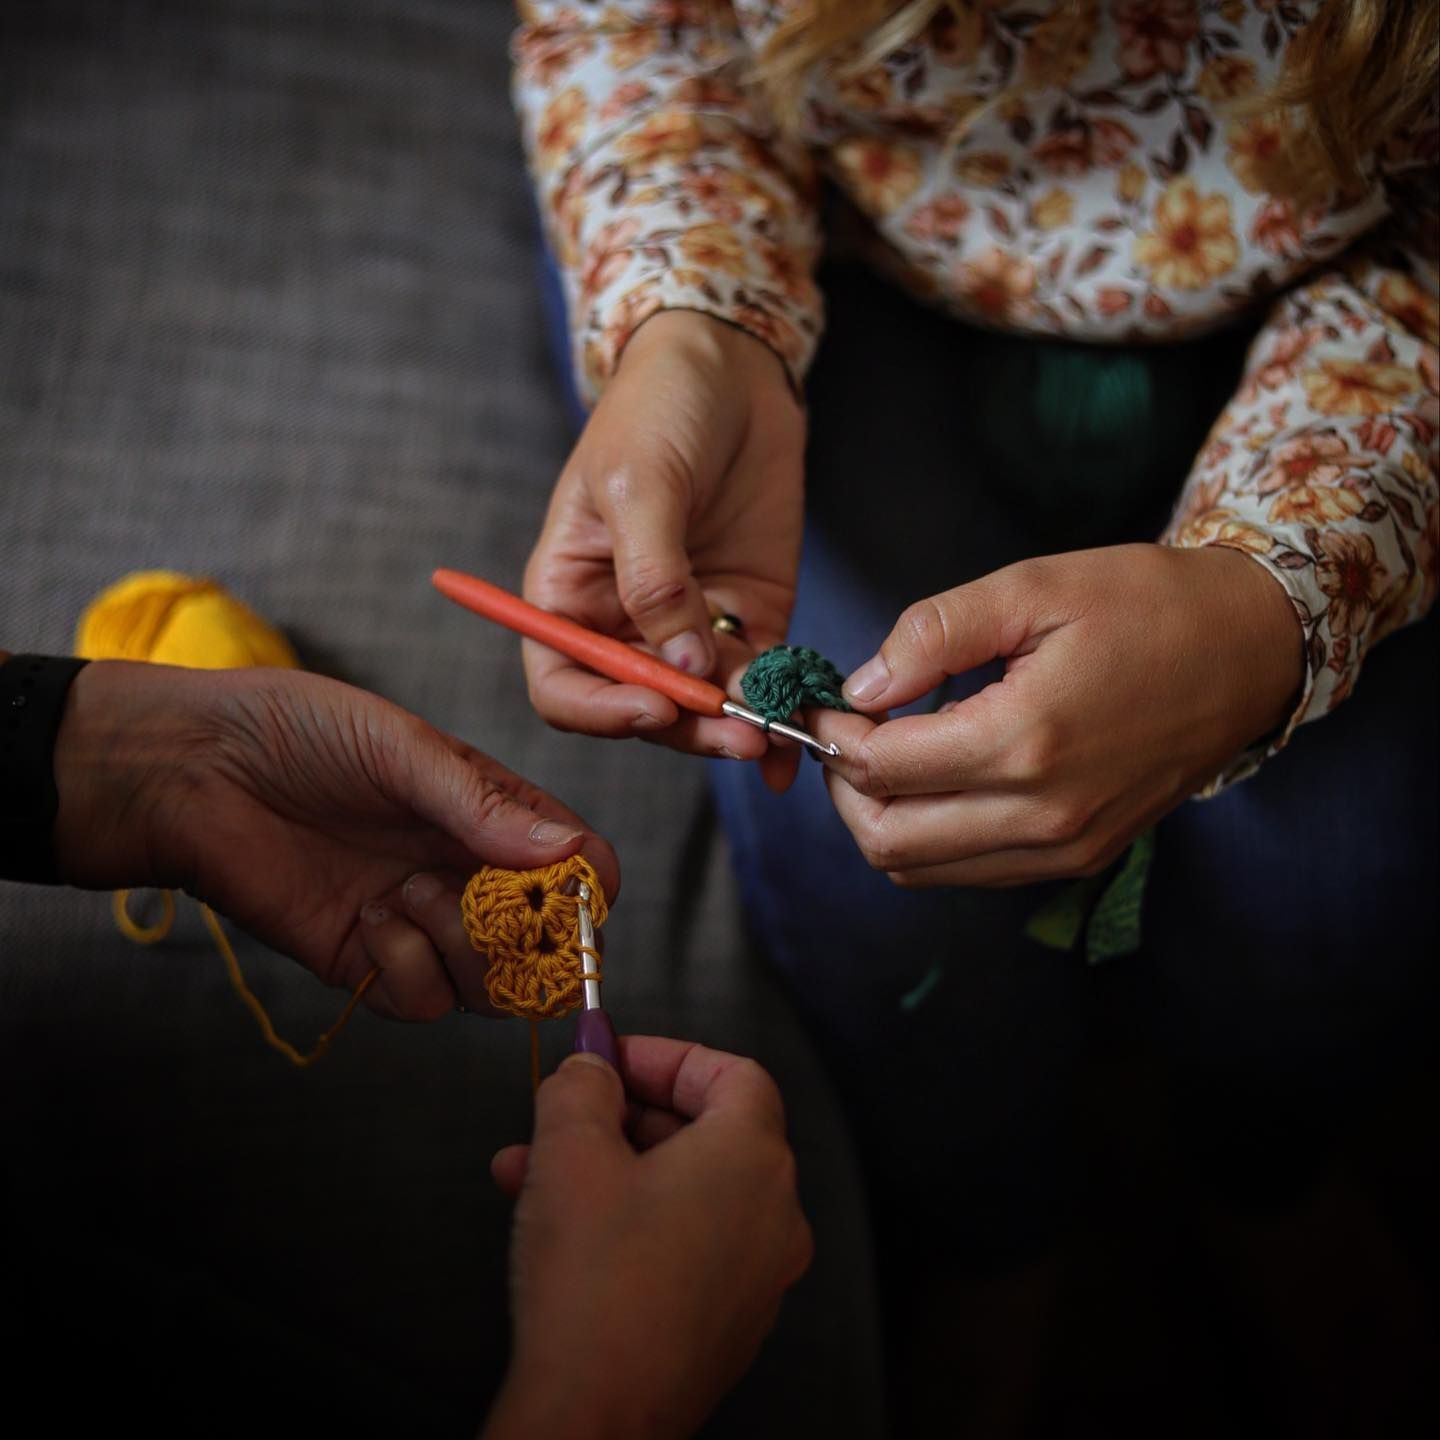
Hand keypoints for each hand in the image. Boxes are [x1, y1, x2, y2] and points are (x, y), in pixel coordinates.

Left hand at [51, 660, 618, 1018]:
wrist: (195, 771)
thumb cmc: (301, 733)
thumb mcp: (402, 749)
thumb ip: (484, 804)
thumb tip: (566, 853)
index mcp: (493, 814)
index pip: (578, 867)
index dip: (587, 891)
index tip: (566, 892)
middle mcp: (468, 872)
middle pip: (548, 942)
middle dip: (529, 935)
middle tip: (481, 900)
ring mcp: (422, 922)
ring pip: (493, 983)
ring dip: (463, 948)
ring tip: (407, 894)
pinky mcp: (371, 962)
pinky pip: (426, 1000)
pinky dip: (408, 968)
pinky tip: (369, 921)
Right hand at [482, 1038, 812, 1439]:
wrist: (594, 1418)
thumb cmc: (593, 1285)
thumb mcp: (569, 1151)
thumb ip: (583, 1086)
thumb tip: (592, 1067)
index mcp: (754, 1158)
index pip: (733, 1073)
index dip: (666, 1056)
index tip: (610, 1060)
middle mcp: (775, 1215)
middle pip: (708, 1130)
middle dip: (623, 1115)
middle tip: (566, 1113)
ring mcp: (758, 1275)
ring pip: (686, 1190)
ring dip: (613, 1168)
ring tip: (530, 1172)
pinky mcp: (728, 1322)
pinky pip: (688, 1243)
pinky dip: (635, 1220)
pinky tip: (563, 1228)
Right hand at [523, 310, 805, 789]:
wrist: (730, 367)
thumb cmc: (657, 410)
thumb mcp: (640, 484)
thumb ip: (654, 578)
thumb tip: (683, 663)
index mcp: (569, 597)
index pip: (564, 686)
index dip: (602, 711)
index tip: (657, 705)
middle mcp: (623, 624)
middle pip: (644, 707)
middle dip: (690, 726)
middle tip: (741, 734)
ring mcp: (690, 625)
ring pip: (706, 704)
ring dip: (741, 724)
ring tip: (780, 731)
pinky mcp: (749, 617)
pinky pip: (760, 678)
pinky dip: (781, 704)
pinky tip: (804, 719)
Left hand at [811, 544, 1302, 886]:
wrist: (1248, 650)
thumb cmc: (1144, 605)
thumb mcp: (1033, 588)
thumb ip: (934, 634)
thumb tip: (862, 685)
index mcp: (1026, 741)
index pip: (882, 768)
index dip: (832, 736)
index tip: (820, 703)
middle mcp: (1044, 814)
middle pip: (888, 842)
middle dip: (843, 788)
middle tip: (843, 733)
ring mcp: (1065, 847)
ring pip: (921, 869)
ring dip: (882, 818)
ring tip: (884, 753)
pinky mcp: (1080, 856)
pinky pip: (971, 871)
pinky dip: (930, 837)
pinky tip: (936, 778)